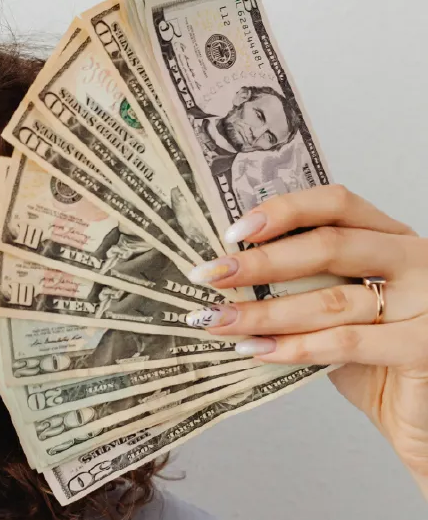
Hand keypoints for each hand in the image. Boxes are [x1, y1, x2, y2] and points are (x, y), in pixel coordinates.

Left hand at [183, 185, 427, 497]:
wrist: (420, 412)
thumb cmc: (373, 354)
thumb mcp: (340, 304)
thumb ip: (304, 281)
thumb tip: (226, 270)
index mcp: (390, 236)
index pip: (337, 204)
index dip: (284, 210)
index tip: (233, 230)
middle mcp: (414, 259)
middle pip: (329, 246)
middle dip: (260, 262)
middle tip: (209, 275)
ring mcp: (426, 302)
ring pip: (331, 299)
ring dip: (264, 311)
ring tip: (218, 320)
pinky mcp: (423, 347)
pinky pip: (347, 343)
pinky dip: (294, 347)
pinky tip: (256, 350)